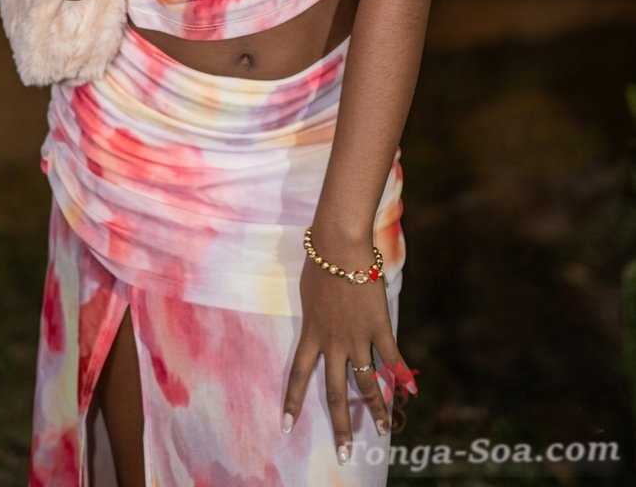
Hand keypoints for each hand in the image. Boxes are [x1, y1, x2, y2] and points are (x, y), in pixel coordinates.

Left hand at [282, 248, 416, 463]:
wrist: (339, 246)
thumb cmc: (320, 260)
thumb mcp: (308, 292)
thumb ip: (314, 314)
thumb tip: (318, 322)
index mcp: (311, 333)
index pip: (298, 375)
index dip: (293, 402)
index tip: (286, 427)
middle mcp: (332, 342)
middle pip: (335, 392)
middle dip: (341, 424)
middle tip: (345, 452)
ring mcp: (357, 337)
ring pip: (367, 383)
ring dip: (377, 408)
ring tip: (383, 428)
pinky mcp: (378, 327)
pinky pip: (392, 358)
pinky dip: (403, 376)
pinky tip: (412, 393)